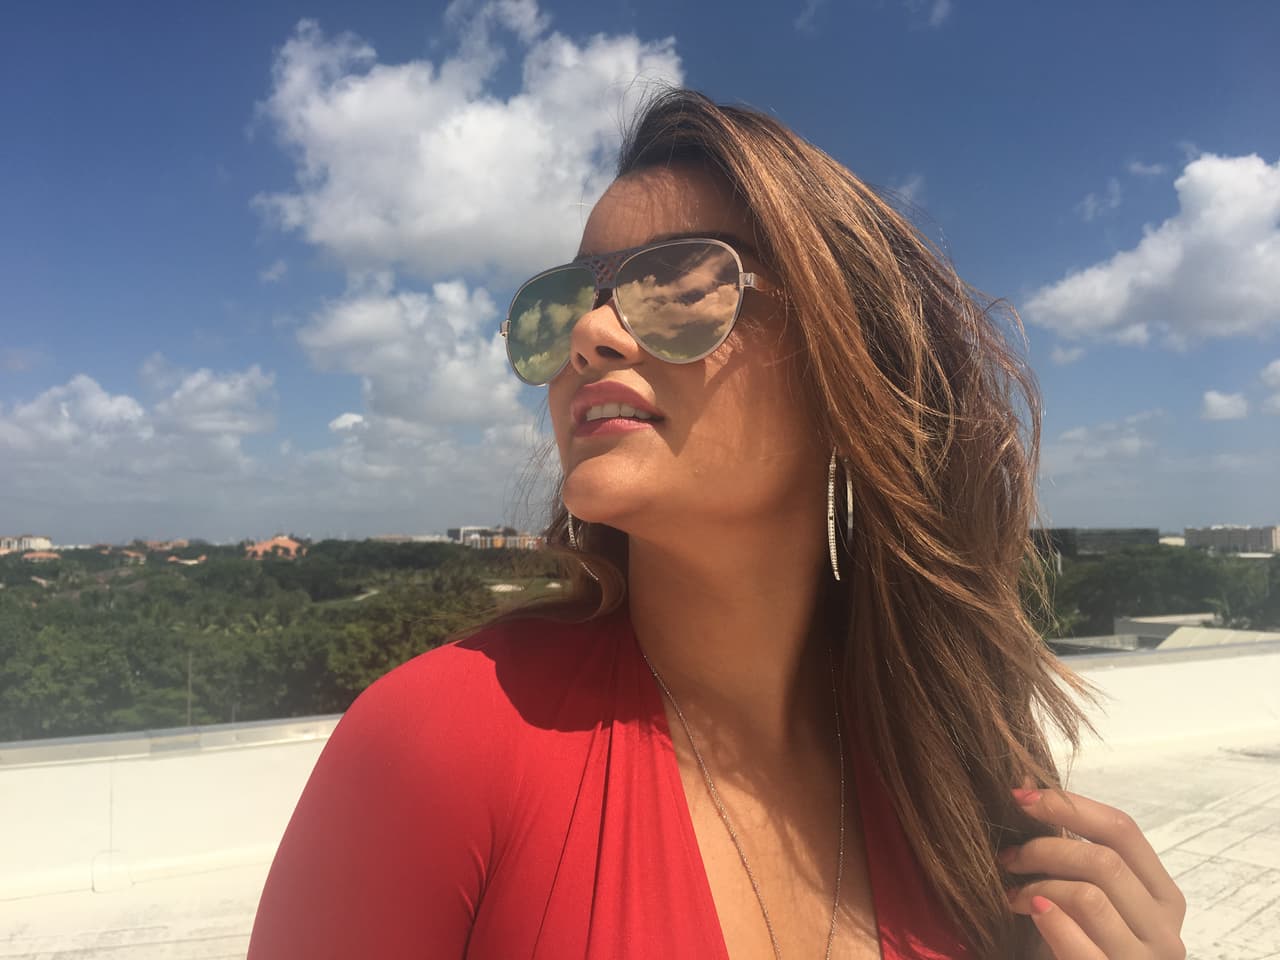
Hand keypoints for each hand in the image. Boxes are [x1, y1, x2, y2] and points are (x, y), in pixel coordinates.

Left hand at [1000, 784, 1185, 958]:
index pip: (1123, 830)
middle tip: (1007, 856)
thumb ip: (1068, 850)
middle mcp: (1166, 929)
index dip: (1068, 805)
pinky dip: (1049, 919)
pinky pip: (1081, 943)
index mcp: (1163, 896)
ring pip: (1089, 896)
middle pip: (1104, 860)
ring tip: (1011, 893)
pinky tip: (1029, 909)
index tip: (1019, 796)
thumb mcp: (1079, 896)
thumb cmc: (1074, 945)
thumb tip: (1025, 783)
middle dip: (1044, 847)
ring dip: (1037, 885)